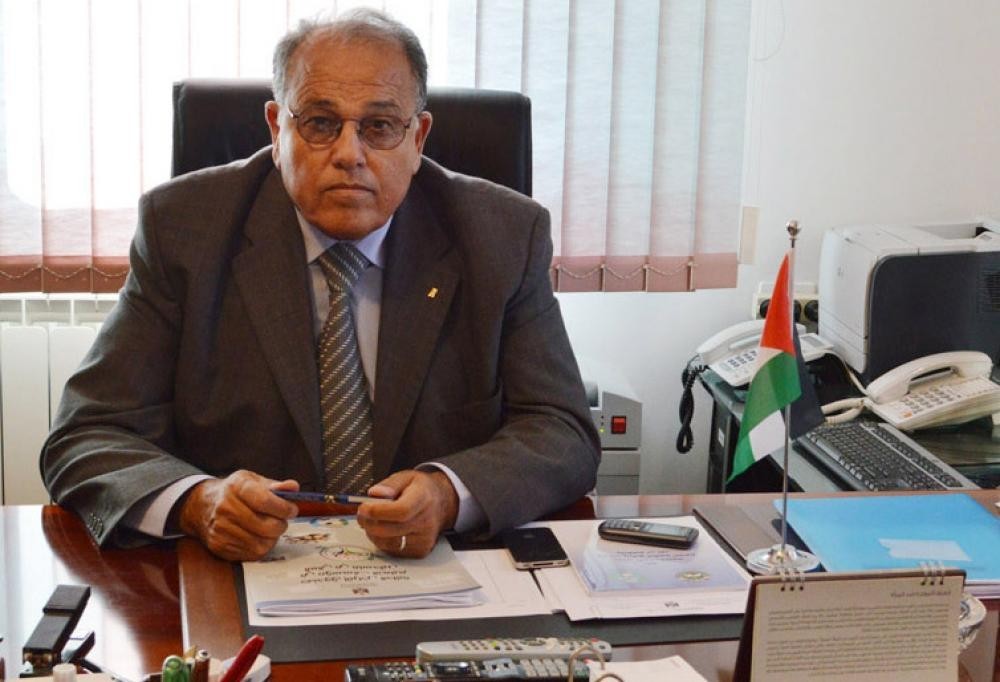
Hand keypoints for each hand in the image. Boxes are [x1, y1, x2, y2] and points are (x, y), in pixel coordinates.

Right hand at [178, 471, 298, 560]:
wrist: (203, 506)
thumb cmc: (235, 493)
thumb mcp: (253, 481)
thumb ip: (276, 485)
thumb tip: (293, 487)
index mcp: (236, 487)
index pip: (265, 501)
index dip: (284, 508)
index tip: (292, 510)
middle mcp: (225, 507)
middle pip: (265, 526)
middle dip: (281, 525)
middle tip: (282, 521)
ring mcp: (220, 529)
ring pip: (260, 543)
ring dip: (272, 538)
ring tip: (270, 529)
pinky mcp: (219, 546)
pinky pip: (251, 554)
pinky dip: (261, 547)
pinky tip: (258, 537)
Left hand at [355, 470, 458, 557]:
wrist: (441, 504)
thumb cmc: (421, 490)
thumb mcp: (406, 477)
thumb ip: (389, 485)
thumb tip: (375, 494)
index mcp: (423, 498)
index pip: (401, 511)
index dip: (378, 511)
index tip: (364, 508)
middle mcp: (426, 521)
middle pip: (390, 530)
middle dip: (369, 522)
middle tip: (362, 514)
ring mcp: (424, 539)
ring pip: (388, 543)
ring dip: (373, 533)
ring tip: (373, 520)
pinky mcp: (420, 551)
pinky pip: (393, 550)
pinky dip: (383, 541)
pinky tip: (385, 529)